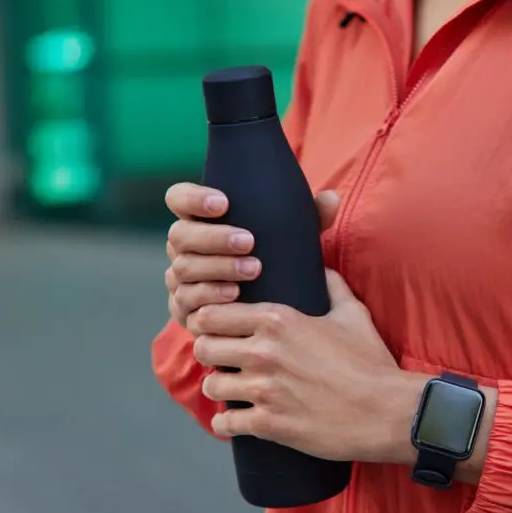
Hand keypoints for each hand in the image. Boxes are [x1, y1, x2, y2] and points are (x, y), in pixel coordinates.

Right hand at [164, 183, 340, 329]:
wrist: (271, 314)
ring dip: (218, 268)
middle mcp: (183, 249)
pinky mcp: (184, 310)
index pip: (179, 199)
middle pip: (180, 235)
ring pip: (183, 268)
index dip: (194, 198)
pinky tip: (234, 296)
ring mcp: (180, 280)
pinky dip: (210, 297)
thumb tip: (332, 199)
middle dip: (214, 237)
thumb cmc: (279, 263)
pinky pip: (186, 301)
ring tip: (252, 270)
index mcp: (200, 222)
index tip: (224, 203)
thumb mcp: (294, 239)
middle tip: (249, 241)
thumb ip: (312, 217)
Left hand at [190, 270, 424, 463]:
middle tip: (224, 360)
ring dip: (220, 388)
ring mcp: (264, 390)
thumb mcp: (354, 315)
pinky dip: (229, 423)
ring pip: (211, 385)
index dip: (211, 320)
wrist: (387, 411)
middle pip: (203, 347)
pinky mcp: (268, 424)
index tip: (219, 328)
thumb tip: (323, 267)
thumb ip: (333, 285)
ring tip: (233, 389)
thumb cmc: (371, 362)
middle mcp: (263, 352)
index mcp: (278, 320)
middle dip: (211, 353)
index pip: (213, 313)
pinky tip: (239, 420)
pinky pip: (225, 423)